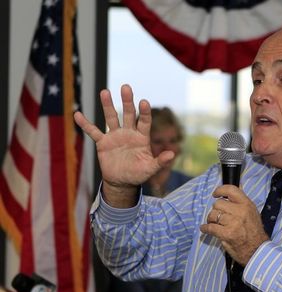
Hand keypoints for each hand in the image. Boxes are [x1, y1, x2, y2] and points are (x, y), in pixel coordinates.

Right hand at [73, 84, 174, 206]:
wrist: (122, 182)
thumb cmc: (139, 174)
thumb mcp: (151, 168)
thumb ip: (160, 161)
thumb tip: (172, 154)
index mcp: (141, 137)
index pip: (144, 121)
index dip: (144, 112)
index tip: (144, 101)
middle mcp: (129, 133)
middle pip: (128, 114)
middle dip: (127, 101)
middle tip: (126, 87)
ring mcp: (115, 136)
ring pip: (111, 118)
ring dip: (108, 105)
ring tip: (105, 92)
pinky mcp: (103, 143)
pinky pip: (93, 132)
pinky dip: (85, 124)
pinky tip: (77, 114)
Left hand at [200, 185, 269, 265]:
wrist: (257, 249)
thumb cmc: (254, 231)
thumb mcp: (252, 211)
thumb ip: (241, 200)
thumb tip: (234, 187)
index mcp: (246, 204)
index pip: (230, 190)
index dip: (220, 190)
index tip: (215, 194)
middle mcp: (240, 212)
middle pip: (218, 204)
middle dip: (215, 210)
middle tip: (218, 216)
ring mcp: (233, 223)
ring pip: (213, 215)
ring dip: (211, 219)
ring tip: (214, 223)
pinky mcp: (226, 234)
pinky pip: (210, 227)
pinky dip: (205, 228)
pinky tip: (204, 229)